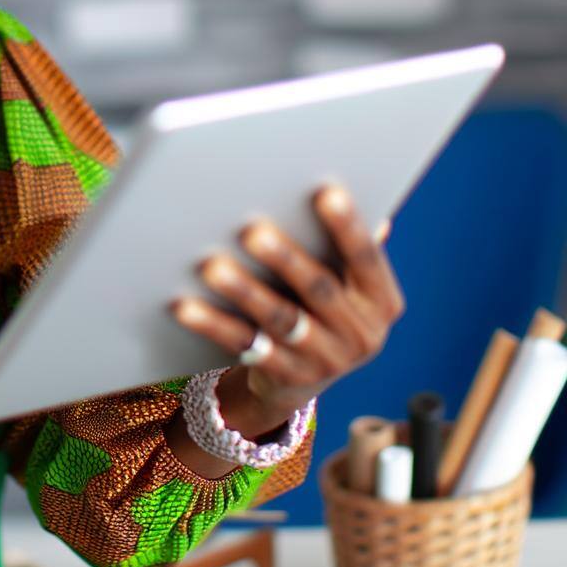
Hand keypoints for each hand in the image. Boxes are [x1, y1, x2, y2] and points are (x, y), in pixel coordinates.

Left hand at [173, 186, 404, 438]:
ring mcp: (324, 361)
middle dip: (285, 258)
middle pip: (318, 289)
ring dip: (244, 291)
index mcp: (381, 300)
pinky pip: (244, 346)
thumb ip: (346, 244)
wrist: (303, 376)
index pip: (367, 258)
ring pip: (279, 320)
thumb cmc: (323, 303)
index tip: (326, 192)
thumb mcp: (347, 280)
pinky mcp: (284, 377)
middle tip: (251, 230)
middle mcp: (362, 335)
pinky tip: (185, 306)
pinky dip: (213, 325)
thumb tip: (342, 189)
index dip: (348, 226)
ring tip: (211, 265)